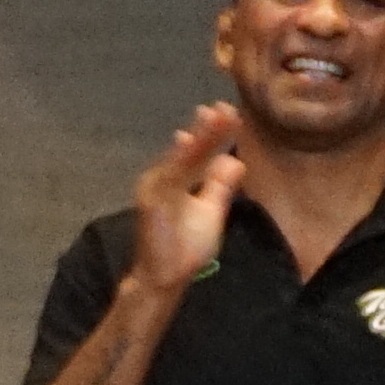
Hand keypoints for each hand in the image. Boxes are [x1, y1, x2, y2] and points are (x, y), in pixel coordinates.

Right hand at [130, 104, 248, 294]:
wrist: (162, 278)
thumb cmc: (183, 248)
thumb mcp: (210, 212)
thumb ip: (220, 186)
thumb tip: (234, 159)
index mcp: (176, 179)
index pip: (198, 151)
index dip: (213, 131)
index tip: (229, 111)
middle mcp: (162, 178)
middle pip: (190, 149)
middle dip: (208, 128)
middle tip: (225, 106)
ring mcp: (154, 188)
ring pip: (182, 158)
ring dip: (200, 137)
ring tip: (216, 117)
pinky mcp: (151, 200)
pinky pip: (171, 175)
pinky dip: (182, 157)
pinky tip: (193, 140)